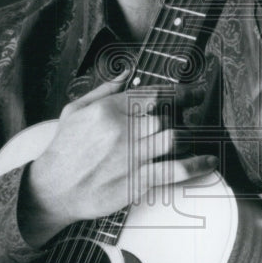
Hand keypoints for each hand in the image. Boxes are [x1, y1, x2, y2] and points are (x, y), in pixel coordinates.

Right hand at [16, 74, 215, 246]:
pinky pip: (173, 170)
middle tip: (199, 111)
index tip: (193, 92)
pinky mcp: (136, 181)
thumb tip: (125, 74)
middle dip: (187, 112)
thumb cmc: (64, 149)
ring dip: (192, 135)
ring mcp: (131, 156)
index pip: (153, 95)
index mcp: (109, 109)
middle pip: (167, 116)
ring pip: (174, 139)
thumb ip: (103, 90)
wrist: (52, 187)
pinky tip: (209, 162)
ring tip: (202, 134)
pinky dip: (196, 165)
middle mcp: (122, 130)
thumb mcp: (75, 110)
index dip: (179, 92)